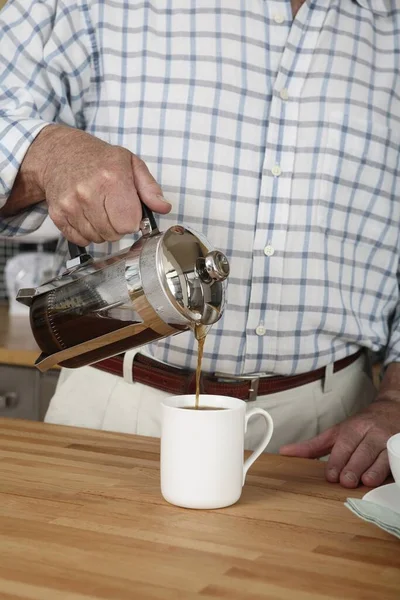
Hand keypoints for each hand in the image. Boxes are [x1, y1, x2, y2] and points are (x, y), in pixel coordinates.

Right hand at [39, 125, 170, 244]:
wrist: (60, 152)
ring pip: (97, 239)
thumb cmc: (98, 159)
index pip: (129, 223)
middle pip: (113, 234)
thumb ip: (149, 188)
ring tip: (99, 210)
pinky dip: (86, 233)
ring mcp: (70, 205)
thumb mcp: (130, 163)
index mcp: (112, 179)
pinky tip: (86, 215)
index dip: (133, 220)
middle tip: (114, 209)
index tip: (130, 211)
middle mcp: (88, 193)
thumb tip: (164, 207)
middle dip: (118, 226)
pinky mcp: (57, 214)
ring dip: (102, 230)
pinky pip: (79, 239)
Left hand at [279, 399, 399, 487]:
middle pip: (362, 451)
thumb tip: (285, 452)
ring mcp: (388, 441)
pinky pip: (396, 460)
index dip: (338, 460)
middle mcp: (372, 433)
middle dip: (353, 467)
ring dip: (374, 470)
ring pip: (381, 456)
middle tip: (346, 481)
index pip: (344, 444)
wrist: (392, 409)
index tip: (331, 475)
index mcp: (354, 428)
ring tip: (365, 481)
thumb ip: (313, 446)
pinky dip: (391, 470)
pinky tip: (386, 479)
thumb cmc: (361, 426)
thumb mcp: (337, 432)